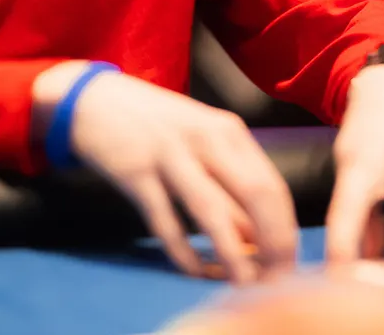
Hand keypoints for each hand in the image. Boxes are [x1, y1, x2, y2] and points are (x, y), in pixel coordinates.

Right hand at [33, 63, 298, 283]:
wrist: (94, 100)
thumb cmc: (157, 125)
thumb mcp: (201, 139)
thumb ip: (228, 180)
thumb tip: (254, 237)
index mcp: (228, 130)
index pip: (272, 185)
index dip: (286, 228)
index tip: (289, 260)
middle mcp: (205, 139)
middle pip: (255, 195)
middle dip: (272, 241)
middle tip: (277, 277)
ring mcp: (170, 155)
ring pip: (212, 212)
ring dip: (232, 254)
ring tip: (245, 284)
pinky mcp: (137, 174)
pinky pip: (166, 223)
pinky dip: (184, 253)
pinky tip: (195, 271)